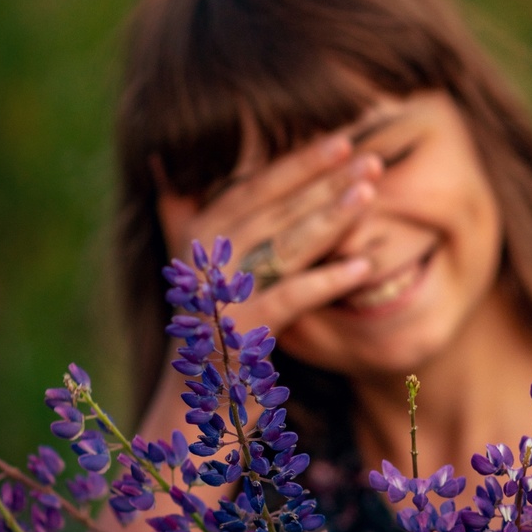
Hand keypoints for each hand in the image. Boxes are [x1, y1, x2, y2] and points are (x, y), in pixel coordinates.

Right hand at [155, 131, 381, 341]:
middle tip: (371, 161)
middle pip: (277, 210)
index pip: (256, 187)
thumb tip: (160, 156)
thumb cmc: (209, 320)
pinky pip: (291, 298)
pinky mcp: (242, 331)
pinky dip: (327, 281)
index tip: (341, 140)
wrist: (198, 391)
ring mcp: (222, 293)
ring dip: (330, 218)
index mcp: (198, 233)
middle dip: (326, 182)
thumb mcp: (192, 261)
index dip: (298, 162)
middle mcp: (205, 257)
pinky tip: (364, 266)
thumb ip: (178, 207)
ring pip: (285, 246)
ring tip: (369, 194)